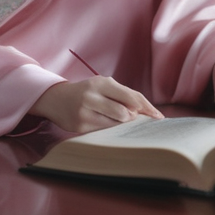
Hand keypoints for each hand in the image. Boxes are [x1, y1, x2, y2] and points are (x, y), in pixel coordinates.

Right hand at [30, 77, 163, 133]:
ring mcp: (84, 112)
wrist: (57, 99)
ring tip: (118, 120)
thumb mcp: (103, 86)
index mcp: (100, 83)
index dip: (146, 107)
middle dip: (133, 118)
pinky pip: (103, 131)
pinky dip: (110, 129)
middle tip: (134, 119)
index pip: (130, 96)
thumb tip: (142, 111)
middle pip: (124, 113)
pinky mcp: (79, 126)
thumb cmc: (87, 92)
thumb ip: (122, 95)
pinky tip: (106, 125)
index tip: (158, 116)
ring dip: (122, 124)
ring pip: (115, 123)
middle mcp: (91, 96)